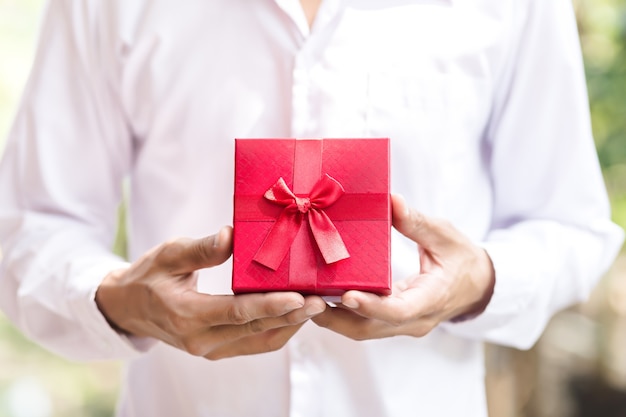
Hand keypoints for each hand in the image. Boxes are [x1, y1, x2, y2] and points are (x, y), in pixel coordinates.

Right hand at [95, 226, 325, 358]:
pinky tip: (294, 313)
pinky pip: (254, 344)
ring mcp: (209, 349)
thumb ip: (200, 249)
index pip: (237, 312)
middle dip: (291, 316)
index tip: (299, 297)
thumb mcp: (168, 254)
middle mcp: (200, 340)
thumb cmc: (148, 276)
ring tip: (315, 306)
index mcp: (186, 315)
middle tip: (320, 300)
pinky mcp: (217, 350)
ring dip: (289, 325)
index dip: (270, 305)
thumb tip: (232, 236)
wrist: (127, 308)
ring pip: (260, 342)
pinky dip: (276, 329)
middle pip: (256, 330)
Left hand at [312, 194, 494, 339]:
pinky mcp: (393, 321)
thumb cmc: (463, 258)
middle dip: (336, 317)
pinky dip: (341, 313)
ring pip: (362, 330)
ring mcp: (402, 324)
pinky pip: (364, 323)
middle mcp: (414, 320)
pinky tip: (320, 296)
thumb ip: (418, 222)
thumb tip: (392, 201)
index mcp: (431, 299)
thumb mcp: (446, 235)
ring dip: (333, 318)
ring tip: (304, 298)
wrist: (478, 284)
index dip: (371, 306)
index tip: (346, 295)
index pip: (397, 311)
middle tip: (306, 299)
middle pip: (369, 329)